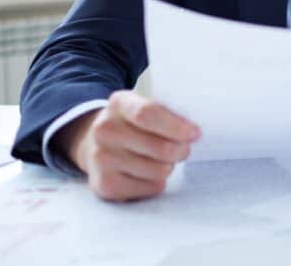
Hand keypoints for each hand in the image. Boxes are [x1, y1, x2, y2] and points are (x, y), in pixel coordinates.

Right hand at [55, 90, 200, 201]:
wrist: (95, 145)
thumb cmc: (133, 124)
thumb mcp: (144, 106)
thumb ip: (167, 113)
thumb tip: (194, 133)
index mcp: (119, 104)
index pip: (148, 113)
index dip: (176, 126)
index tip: (195, 133)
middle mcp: (104, 130)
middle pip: (159, 147)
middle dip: (181, 150)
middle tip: (184, 149)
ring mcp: (101, 159)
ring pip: (158, 171)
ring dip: (169, 167)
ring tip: (164, 160)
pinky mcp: (104, 185)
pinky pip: (150, 188)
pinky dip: (158, 183)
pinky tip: (149, 174)